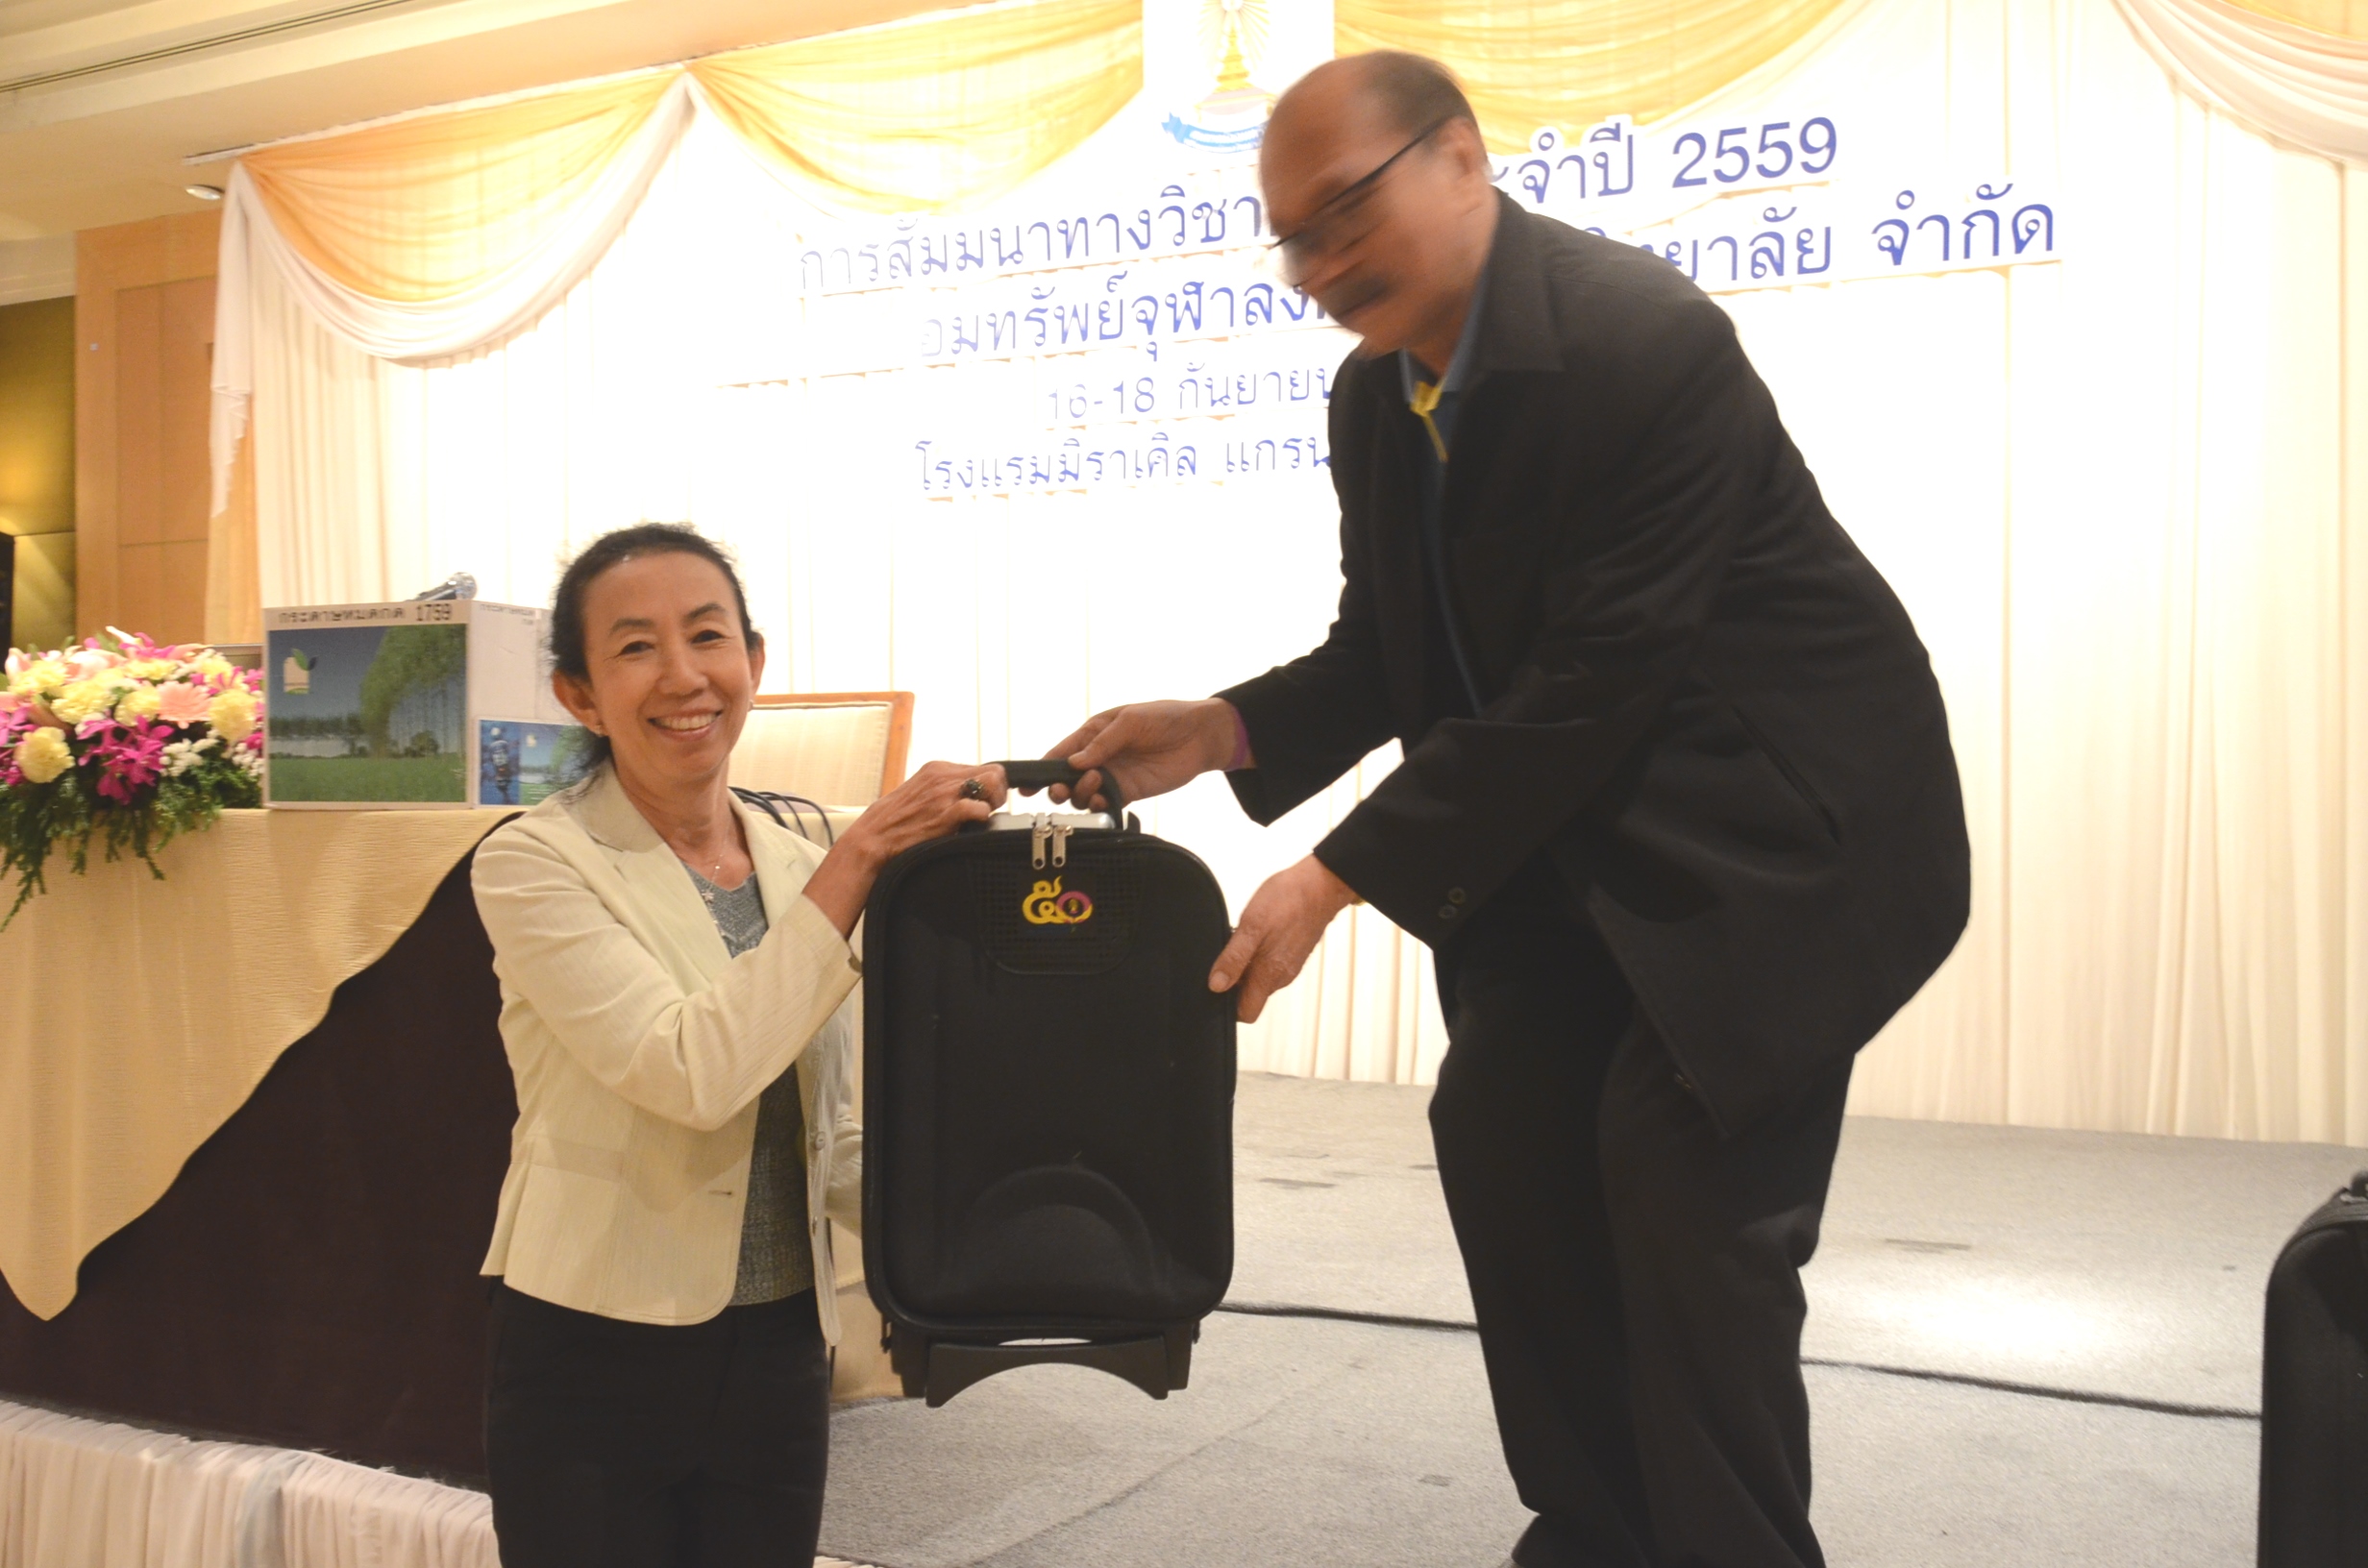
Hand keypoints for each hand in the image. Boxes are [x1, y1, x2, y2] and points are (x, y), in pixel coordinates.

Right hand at [803, 761, 1005, 935]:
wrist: (874, 837)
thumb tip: (971, 792)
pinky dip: (982, 817)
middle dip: (997, 792)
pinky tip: (971, 825)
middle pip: (994, 772)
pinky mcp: (943, 813)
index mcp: (937, 768)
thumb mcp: (921, 792)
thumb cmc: (896, 820)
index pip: (983, 767)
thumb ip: (944, 787)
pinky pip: (978, 808)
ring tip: (980, 817)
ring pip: (992, 784)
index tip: (985, 801)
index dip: (990, 786)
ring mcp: (943, 793)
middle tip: (987, 810)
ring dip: (993, 802)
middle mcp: (942, 776)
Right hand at [1042, 699, 1241, 810]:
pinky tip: (1100, 800)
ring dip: (1080, 793)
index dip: (1042, 768)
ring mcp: (1112, 777)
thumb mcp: (1130, 721)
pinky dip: (1097, 805)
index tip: (1027, 784)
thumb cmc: (1164, 718)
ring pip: (1082, 794)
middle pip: (1066, 779)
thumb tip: (1075, 763)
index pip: (1061, 753)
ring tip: (1095, 782)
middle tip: (1061, 790)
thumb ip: (1102, 742)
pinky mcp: (1128, 792)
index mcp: (1093, 735)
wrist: (1198, 736)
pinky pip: (1104, 803)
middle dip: (1057, 786)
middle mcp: (1098, 758)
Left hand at [1209, 855, 1358, 1022]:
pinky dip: (1259, 955)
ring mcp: (1289, 965)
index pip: (1246, 1012)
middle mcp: (1281, 977)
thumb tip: (1216, 986)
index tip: (1216, 984)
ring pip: (1260, 979)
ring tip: (1243, 939)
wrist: (1321, 884)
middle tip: (1228, 953)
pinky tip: (1257, 933)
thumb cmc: (1289, 900)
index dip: (1227, 1004)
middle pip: (1251, 996)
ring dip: (1246, 966)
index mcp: (1270, 975)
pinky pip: (1270, 965)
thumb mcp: (1251, 926)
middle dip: (1235, 982)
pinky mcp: (1293, 954)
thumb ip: (1234, 959)